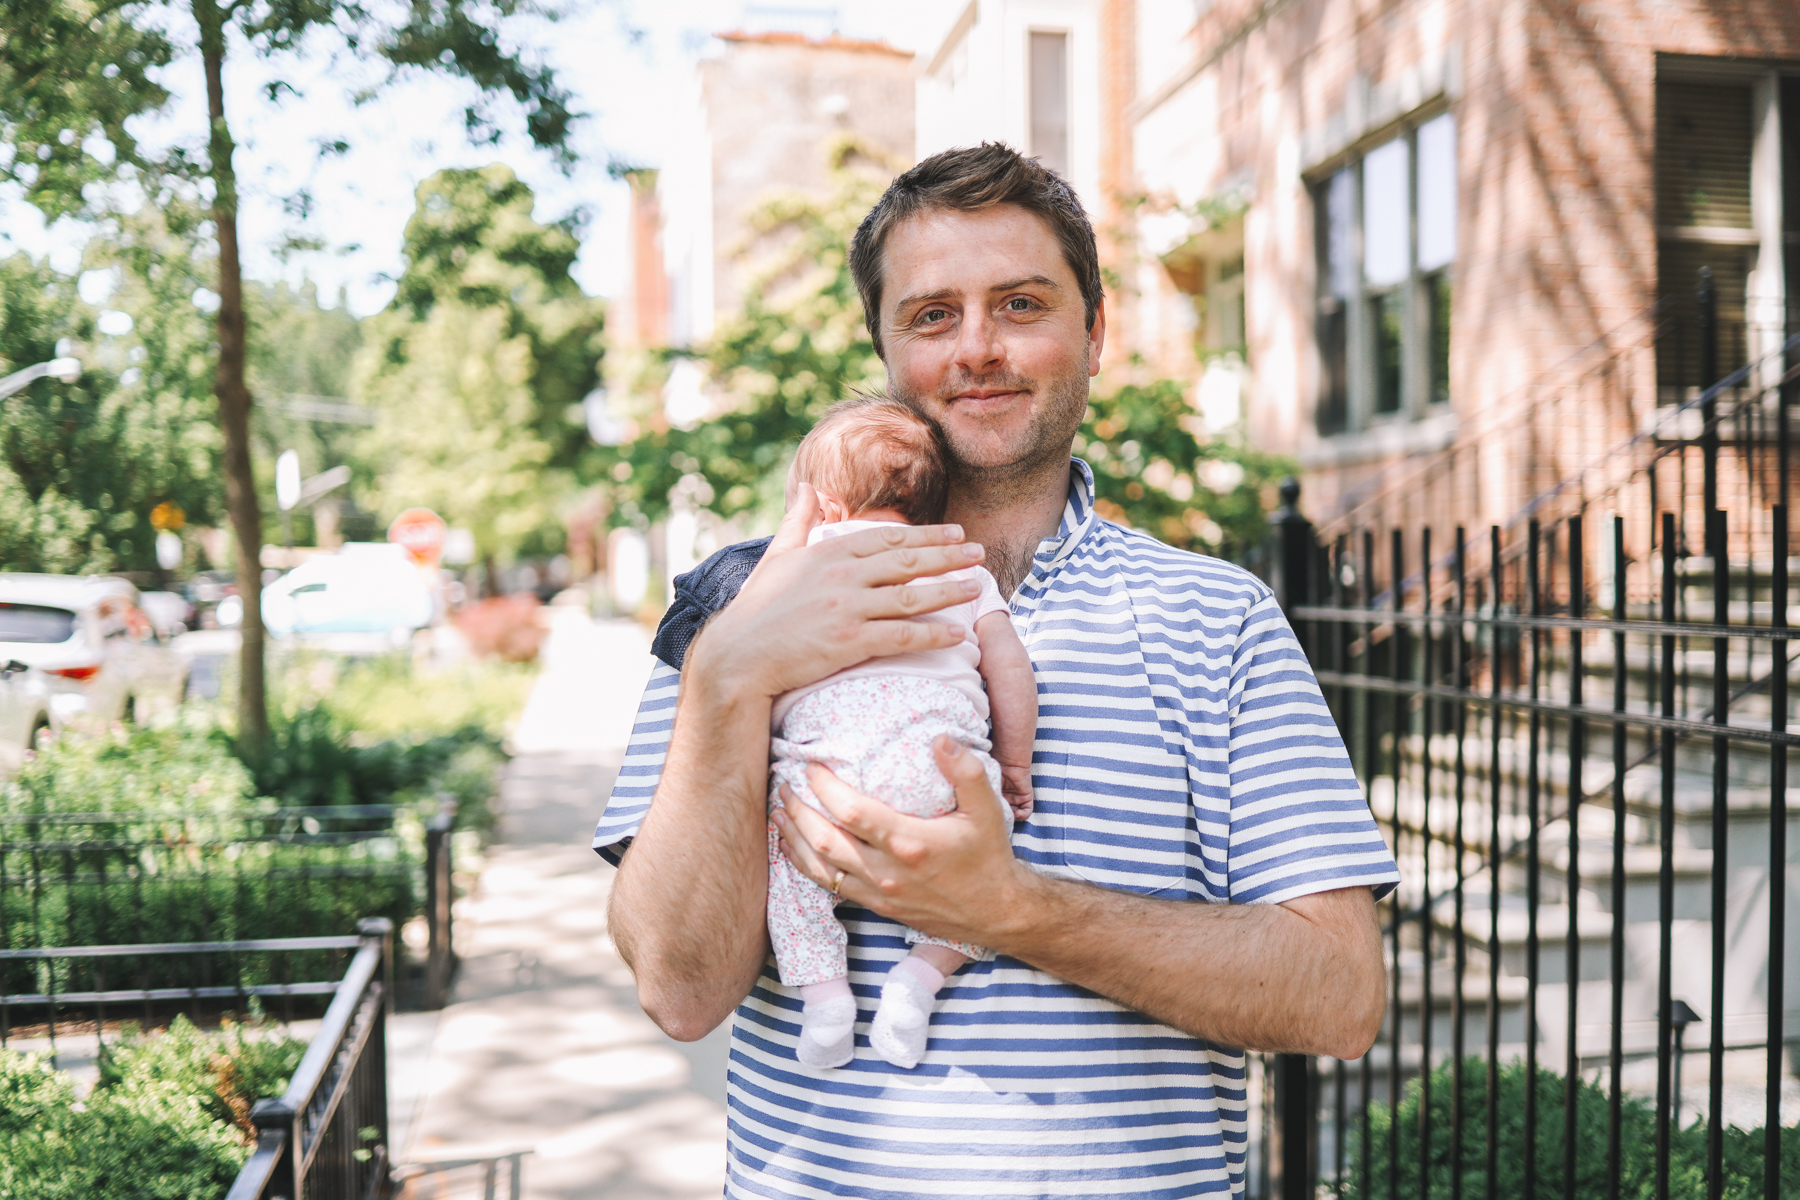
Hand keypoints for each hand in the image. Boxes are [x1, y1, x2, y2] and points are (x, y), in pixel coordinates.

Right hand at [688, 483, 988, 699]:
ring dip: (950, 591)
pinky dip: (933, 634)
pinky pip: (902, 635)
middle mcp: (842, 575)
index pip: (888, 538)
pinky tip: (958, 633)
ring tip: (977, 587)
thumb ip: (798, 521)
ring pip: (912, 596)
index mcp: (829, 553)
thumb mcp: (776, 557)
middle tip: (979, 553)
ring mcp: (847, 608)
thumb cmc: (756, 610)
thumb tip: (806, 488)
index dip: (926, 535)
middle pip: (908, 561)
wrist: (737, 657)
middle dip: (949, 556)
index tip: (954, 533)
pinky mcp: (849, 641)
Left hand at [771, 735, 1030, 946]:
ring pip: (819, 865)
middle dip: (797, 808)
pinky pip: (828, 886)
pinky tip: (792, 846)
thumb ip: (966, 771)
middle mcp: (887, 870)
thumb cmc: (988, 857)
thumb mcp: (987, 810)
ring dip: (792, 836)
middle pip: (824, 839)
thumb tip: (940, 738)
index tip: (811, 765)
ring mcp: (878, 891)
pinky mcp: (875, 905)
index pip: (852, 811)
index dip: (825, 786)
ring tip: (779, 810)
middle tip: (783, 783)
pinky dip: (803, 864)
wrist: (995, 912)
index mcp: (910, 842)